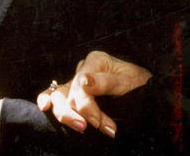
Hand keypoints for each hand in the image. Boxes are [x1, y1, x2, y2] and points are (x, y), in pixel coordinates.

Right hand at [36, 50, 151, 137]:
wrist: (145, 88)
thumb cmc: (139, 82)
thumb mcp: (129, 81)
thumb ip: (106, 82)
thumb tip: (84, 81)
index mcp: (96, 61)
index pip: (82, 86)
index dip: (88, 107)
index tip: (102, 124)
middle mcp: (83, 69)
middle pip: (69, 93)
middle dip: (82, 114)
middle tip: (101, 128)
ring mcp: (76, 81)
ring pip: (59, 98)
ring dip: (67, 115)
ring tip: (82, 128)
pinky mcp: (74, 93)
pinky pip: (54, 96)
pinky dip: (47, 101)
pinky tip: (44, 108)